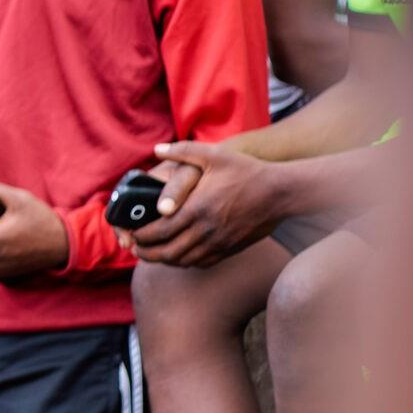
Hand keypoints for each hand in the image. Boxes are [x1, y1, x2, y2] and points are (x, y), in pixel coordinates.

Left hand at [131, 141, 289, 266]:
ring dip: (163, 260)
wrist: (281, 193)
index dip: (141, 236)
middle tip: (135, 248)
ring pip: (183, 260)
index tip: (132, 233)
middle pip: (167, 251)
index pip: (159, 231)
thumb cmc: (247, 171)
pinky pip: (201, 262)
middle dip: (146, 252)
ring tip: (152, 253)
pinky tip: (178, 255)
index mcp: (197, 209)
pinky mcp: (230, 249)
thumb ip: (182, 150)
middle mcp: (206, 230)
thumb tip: (156, 150)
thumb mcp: (214, 154)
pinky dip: (185, 262)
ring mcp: (219, 242)